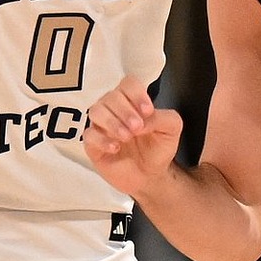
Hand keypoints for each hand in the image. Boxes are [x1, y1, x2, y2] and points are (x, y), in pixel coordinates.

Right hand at [84, 75, 183, 199]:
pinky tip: (115, 147)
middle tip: (138, 127)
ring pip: (96, 111)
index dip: (136, 94)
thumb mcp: (171, 130)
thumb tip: (145, 117)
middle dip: (125, 111)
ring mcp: (102, 126)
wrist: (151, 176)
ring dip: (112, 122)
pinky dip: (102, 140)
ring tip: (127, 136)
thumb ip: (163, 117)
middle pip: (111, 96)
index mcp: (133, 101)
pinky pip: (89, 135)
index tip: (147, 111)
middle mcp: (114, 109)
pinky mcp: (93, 144)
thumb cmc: (158, 149)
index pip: (128, 84)